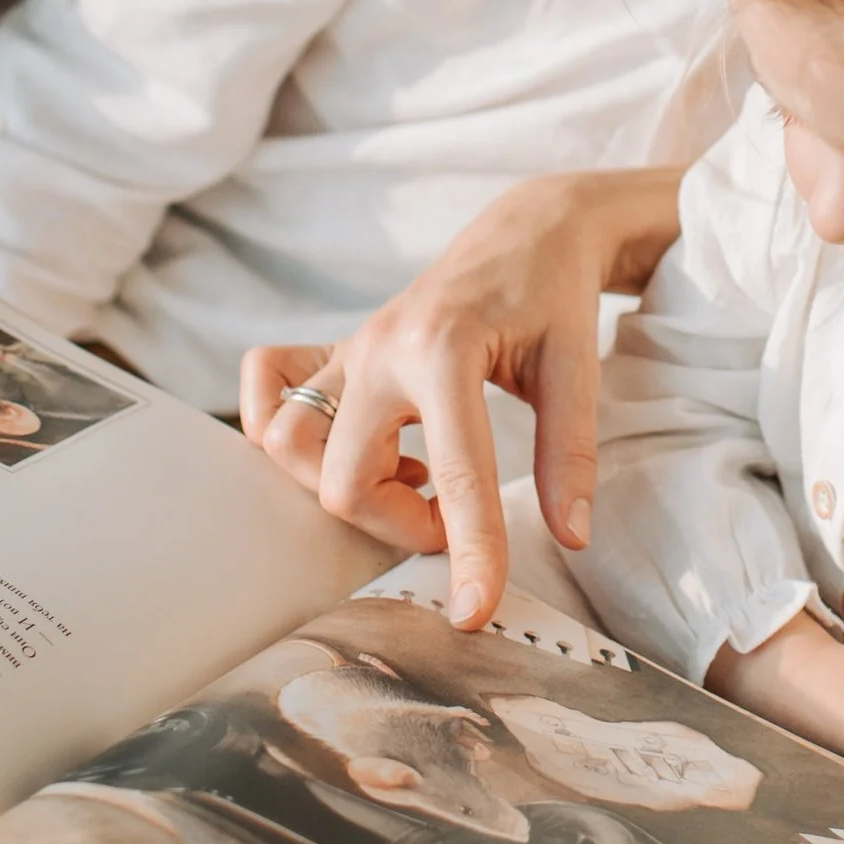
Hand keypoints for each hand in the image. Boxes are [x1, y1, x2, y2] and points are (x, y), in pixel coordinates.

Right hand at [239, 165, 682, 630]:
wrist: (525, 229)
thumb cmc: (553, 293)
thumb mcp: (577, 366)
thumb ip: (569, 453)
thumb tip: (568, 537)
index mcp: (445, 347)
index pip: (455, 474)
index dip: (470, 553)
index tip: (476, 613)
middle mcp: (380, 348)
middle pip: (341, 480)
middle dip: (396, 525)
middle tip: (454, 514)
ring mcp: (350, 348)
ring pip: (288, 444)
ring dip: (340, 483)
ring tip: (408, 474)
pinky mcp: (336, 349)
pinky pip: (267, 387)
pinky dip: (284, 429)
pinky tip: (355, 443)